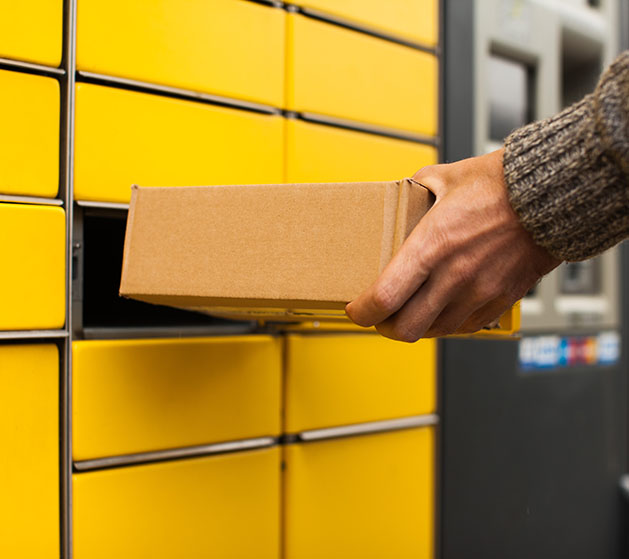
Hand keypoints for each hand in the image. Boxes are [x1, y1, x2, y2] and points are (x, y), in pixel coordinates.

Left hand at [345, 149, 560, 340]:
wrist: (553, 196)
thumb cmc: (500, 185)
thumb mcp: (443, 177)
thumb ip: (414, 188)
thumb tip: (399, 194)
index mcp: (432, 245)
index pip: (384, 297)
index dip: (362, 312)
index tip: (355, 309)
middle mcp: (453, 275)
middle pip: (405, 328)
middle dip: (385, 327)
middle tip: (379, 316)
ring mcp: (478, 292)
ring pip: (434, 331)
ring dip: (416, 326)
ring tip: (410, 310)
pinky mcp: (499, 300)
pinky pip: (465, 327)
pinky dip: (447, 323)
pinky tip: (442, 308)